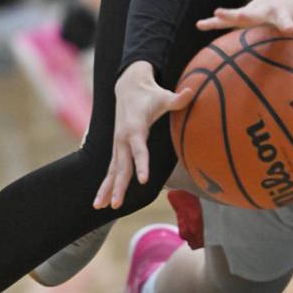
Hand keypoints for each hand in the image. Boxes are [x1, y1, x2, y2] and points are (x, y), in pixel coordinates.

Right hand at [94, 61, 192, 209]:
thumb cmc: (151, 94)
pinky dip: (105, 185)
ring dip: (107, 189)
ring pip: (112, 170)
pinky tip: (101, 201)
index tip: (143, 179)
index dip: (142, 163)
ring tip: (100, 206)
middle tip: (118, 204)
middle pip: (122, 165)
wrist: (129, 86)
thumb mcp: (165, 95)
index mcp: (135, 127)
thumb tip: (192, 92)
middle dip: (120, 185)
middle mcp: (123, 138)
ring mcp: (118, 144)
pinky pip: (111, 169)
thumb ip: (178, 99)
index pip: (139, 149)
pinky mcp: (117, 148)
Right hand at [196, 0, 292, 37]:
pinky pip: (226, 20)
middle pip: (259, 14)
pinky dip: (214, 22)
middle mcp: (268, 10)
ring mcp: (254, 11)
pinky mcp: (244, 14)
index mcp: (286, 13)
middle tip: (240, 18)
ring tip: (213, 17)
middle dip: (250, 16)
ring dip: (226, 16)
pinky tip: (200, 25)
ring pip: (239, 14)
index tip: (290, 29)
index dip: (289, 24)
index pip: (288, 19)